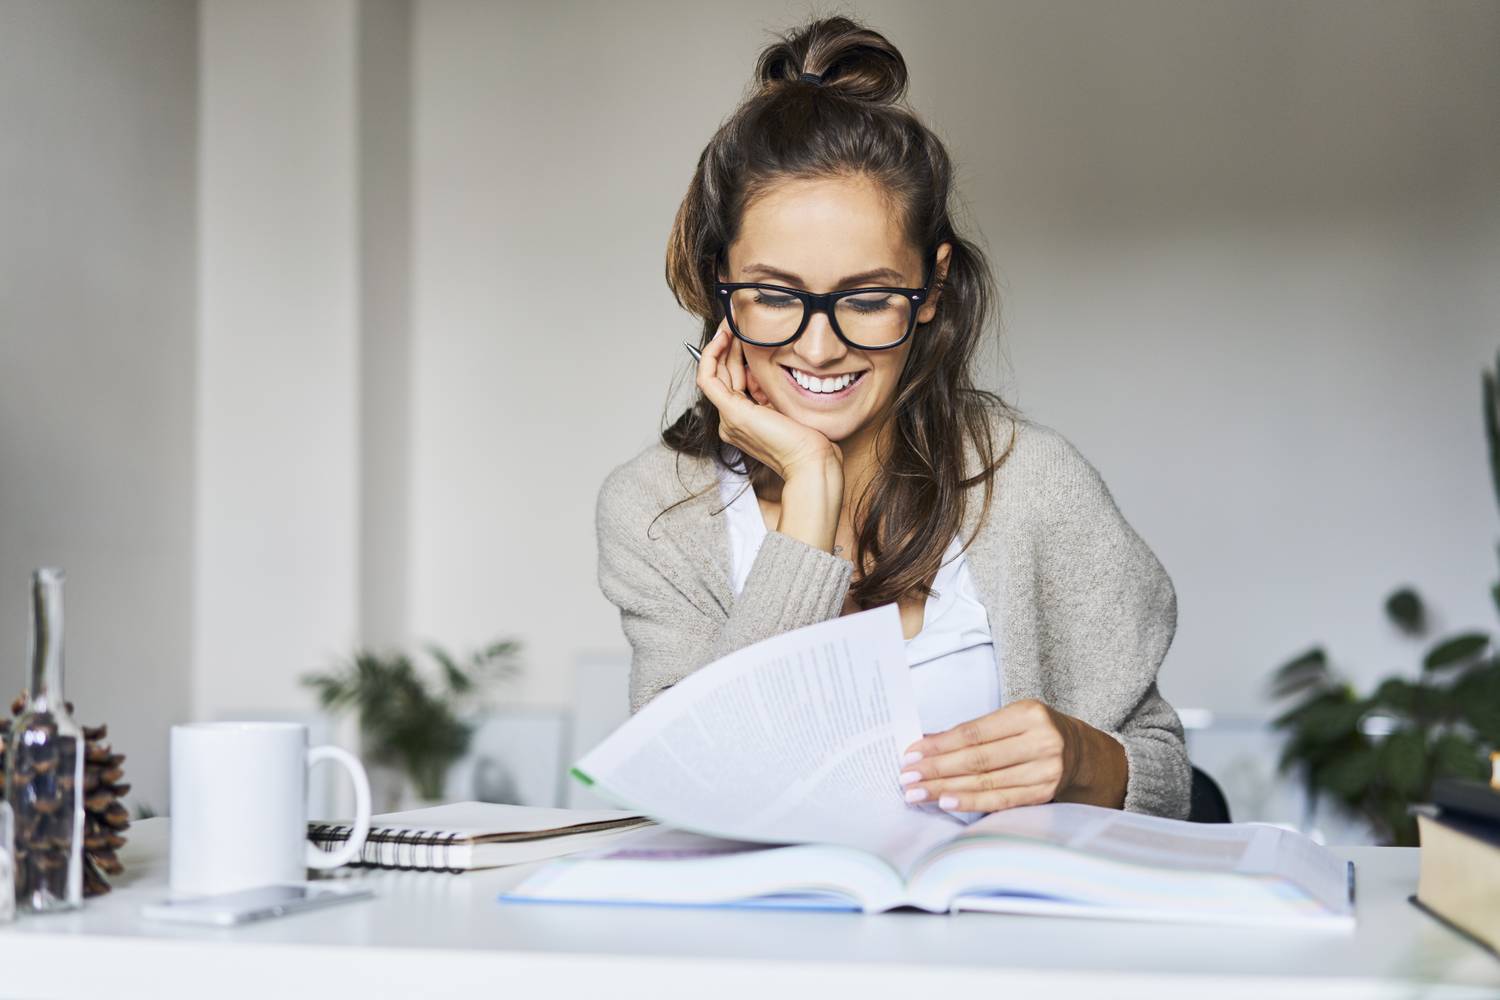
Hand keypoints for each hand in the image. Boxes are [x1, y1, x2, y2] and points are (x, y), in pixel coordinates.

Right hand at [695, 319, 842, 480]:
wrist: (811, 461)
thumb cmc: (809, 440)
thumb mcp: (786, 405)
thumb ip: (769, 388)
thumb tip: (760, 364)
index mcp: (744, 422)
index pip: (734, 381)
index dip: (736, 354)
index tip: (745, 332)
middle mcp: (731, 421)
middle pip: (723, 374)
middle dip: (729, 344)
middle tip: (736, 319)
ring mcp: (728, 418)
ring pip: (715, 373)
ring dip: (721, 344)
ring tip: (733, 322)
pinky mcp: (731, 413)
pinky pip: (708, 377)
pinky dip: (711, 354)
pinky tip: (724, 336)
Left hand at [896, 699, 1127, 812]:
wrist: (1083, 753)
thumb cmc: (1037, 732)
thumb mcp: (1011, 719)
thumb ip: (973, 731)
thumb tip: (926, 742)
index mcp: (1028, 714)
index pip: (973, 733)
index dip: (939, 745)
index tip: (911, 754)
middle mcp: (1040, 742)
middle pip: (977, 759)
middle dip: (936, 769)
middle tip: (907, 778)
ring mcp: (1046, 771)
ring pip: (986, 782)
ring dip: (946, 789)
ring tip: (918, 793)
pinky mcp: (1045, 794)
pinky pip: (1001, 800)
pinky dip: (971, 802)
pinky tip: (947, 802)